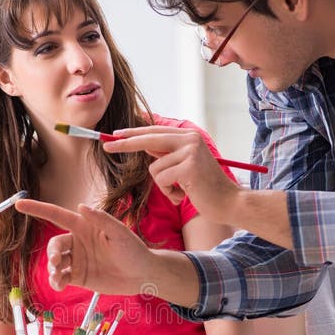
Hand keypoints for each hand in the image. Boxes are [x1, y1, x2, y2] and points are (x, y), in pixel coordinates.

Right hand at [14, 199, 154, 294]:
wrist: (142, 275)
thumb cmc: (134, 250)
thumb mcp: (119, 233)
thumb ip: (101, 219)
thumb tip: (80, 206)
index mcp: (84, 227)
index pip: (56, 215)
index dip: (37, 209)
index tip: (19, 204)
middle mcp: (77, 242)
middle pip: (54, 245)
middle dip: (51, 253)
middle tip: (56, 262)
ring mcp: (77, 260)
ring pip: (55, 263)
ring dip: (52, 269)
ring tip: (57, 276)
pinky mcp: (79, 277)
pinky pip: (61, 278)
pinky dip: (56, 281)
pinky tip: (59, 284)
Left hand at [104, 125, 241, 221]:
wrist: (229, 203)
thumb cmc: (206, 188)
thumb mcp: (185, 167)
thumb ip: (168, 154)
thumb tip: (144, 144)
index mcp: (189, 137)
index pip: (155, 132)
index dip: (133, 134)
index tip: (115, 135)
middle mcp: (190, 139)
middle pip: (148, 139)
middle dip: (125, 144)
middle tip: (105, 146)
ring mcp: (190, 151)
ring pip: (155, 168)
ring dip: (164, 185)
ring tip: (182, 191)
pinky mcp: (188, 167)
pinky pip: (162, 180)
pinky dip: (169, 192)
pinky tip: (185, 195)